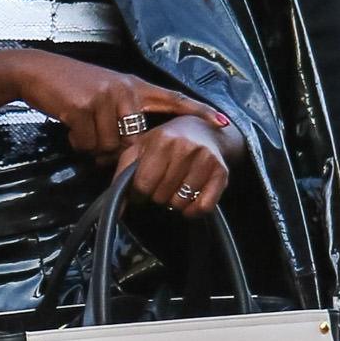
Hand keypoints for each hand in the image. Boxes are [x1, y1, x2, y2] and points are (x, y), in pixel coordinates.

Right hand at [14, 53, 227, 161]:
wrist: (38, 72)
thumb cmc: (73, 87)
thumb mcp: (107, 93)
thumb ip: (125, 117)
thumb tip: (131, 152)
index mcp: (136, 86)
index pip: (174, 99)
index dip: (198, 112)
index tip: (223, 121)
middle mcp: (126, 90)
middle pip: (135, 140)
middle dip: (115, 148)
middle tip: (97, 134)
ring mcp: (106, 97)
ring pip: (110, 145)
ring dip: (93, 144)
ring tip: (82, 124)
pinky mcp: (85, 106)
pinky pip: (89, 143)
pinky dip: (78, 141)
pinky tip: (72, 123)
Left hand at [115, 114, 231, 216]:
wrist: (203, 130)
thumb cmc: (166, 142)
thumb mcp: (140, 148)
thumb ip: (123, 174)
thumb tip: (118, 208)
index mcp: (162, 141)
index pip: (143, 185)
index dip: (138, 193)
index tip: (142, 189)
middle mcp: (186, 148)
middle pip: (161, 196)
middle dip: (156, 196)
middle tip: (161, 184)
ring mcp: (206, 160)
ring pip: (180, 204)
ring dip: (174, 202)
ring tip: (175, 187)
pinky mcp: (221, 173)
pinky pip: (203, 207)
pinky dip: (193, 210)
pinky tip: (189, 199)